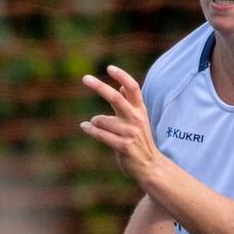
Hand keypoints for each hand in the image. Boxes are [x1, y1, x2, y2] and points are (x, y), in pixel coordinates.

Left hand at [79, 65, 164, 183]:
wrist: (149, 165)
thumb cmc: (140, 140)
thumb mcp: (138, 119)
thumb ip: (130, 103)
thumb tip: (122, 86)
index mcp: (139, 110)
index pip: (133, 88)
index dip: (122, 76)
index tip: (109, 68)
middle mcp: (135, 119)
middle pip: (116, 97)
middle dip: (99, 86)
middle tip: (85, 78)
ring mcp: (129, 133)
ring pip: (101, 120)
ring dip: (94, 122)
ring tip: (94, 125)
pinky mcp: (122, 146)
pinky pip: (100, 134)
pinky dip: (90, 129)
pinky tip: (84, 126)